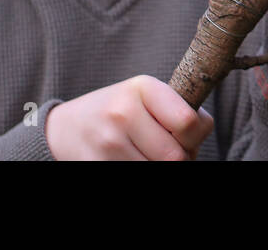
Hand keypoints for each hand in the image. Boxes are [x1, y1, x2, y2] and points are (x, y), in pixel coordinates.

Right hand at [45, 75, 214, 159]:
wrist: (66, 129)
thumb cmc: (117, 112)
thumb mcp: (143, 97)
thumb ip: (176, 108)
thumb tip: (201, 131)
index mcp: (141, 88)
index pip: (189, 122)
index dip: (194, 136)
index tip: (184, 134)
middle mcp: (122, 112)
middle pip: (176, 157)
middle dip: (180, 158)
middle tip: (167, 150)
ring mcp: (108, 143)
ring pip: (159, 171)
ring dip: (161, 169)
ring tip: (147, 155)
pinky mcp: (97, 166)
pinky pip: (139, 178)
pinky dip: (143, 173)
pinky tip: (132, 161)